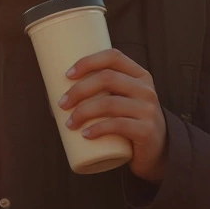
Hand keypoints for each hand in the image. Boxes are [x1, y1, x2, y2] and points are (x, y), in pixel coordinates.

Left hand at [58, 48, 167, 182]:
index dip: (88, 61)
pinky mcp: (146, 130)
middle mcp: (146, 89)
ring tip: (69, 123)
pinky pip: (118, 125)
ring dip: (83, 112)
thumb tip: (53, 94)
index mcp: (139, 75)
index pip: (113, 57)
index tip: (67, 75)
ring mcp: (148, 109)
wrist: (156, 151)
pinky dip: (97, 129)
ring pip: (109, 103)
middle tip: (62, 104)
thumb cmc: (129, 122)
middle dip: (79, 90)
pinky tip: (85, 135)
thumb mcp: (122, 101)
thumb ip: (100, 93)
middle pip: (107, 78)